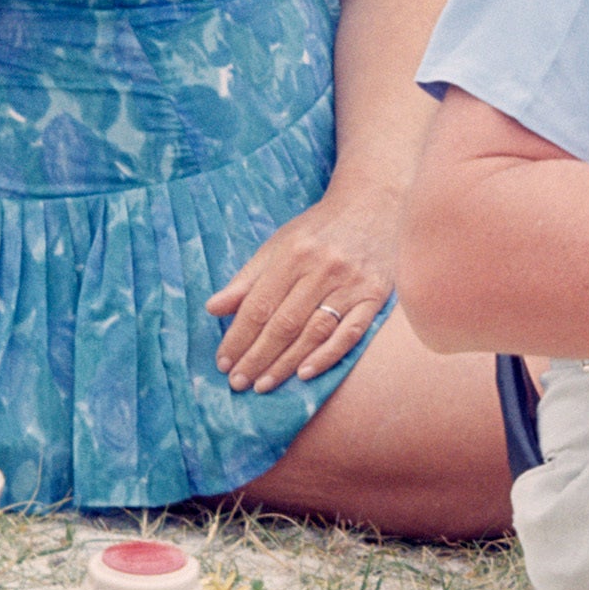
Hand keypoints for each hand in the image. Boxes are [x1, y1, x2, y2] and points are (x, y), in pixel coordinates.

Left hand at [209, 181, 400, 391]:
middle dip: (256, 357)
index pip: (258, 306)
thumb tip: (212, 308)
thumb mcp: (279, 244)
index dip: (238, 337)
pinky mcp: (376, 296)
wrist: (375, 204)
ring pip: (313, 332)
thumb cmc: (320, 229)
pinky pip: (350, 334)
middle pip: (284, 324)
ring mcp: (352, 283)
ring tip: (263, 385)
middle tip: (237, 382)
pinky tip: (304, 374)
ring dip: (285, 364)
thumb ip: (247, 278)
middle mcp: (323, 268)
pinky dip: (327, 356)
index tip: (223, 362)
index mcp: (293, 253)